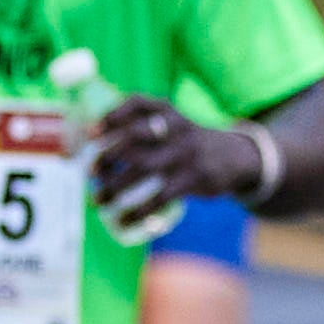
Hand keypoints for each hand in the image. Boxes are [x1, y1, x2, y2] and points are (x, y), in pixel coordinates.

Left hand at [86, 94, 241, 212]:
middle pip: (136, 136)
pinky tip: (123, 220)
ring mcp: (185, 154)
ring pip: (143, 168)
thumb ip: (140, 126)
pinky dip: (138, 211)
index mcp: (168, 111)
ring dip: (115, 186)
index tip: (91, 131)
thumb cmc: (186, 142)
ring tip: (97, 199)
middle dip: (109, 153)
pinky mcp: (193, 179)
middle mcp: (177, 128)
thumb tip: (89, 143)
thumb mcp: (172, 124)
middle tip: (90, 171)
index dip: (113, 115)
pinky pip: (160, 197)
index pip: (139, 103)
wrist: (235, 157)